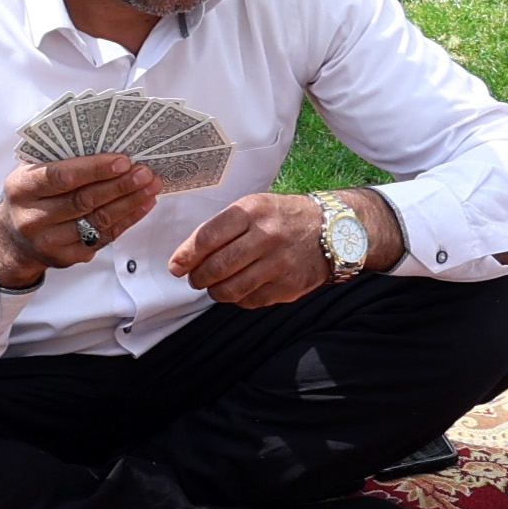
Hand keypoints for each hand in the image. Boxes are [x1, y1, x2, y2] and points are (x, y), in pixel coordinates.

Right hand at [0, 150, 165, 294]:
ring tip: (150, 187)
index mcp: (22, 188)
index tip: (123, 160)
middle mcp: (32, 218)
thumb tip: (108, 143)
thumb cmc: (30, 194)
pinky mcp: (65, 258)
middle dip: (119, 185)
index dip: (94, 169)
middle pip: (84, 200)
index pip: (61, 177)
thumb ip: (60, 159)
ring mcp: (48, 241)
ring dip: (129, 202)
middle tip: (145, 172)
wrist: (12, 237)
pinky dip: (126, 221)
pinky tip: (142, 206)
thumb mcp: (31, 171)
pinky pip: (103, 238)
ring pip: (97, 221)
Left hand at [169, 189, 360, 310]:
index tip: (176, 266)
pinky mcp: (288, 286)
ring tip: (214, 286)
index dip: (186, 255)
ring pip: (231, 289)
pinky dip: (238, 298)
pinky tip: (240, 288)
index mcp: (252, 211)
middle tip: (194, 278)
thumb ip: (222, 228)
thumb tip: (187, 256)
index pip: (208, 237)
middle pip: (217, 267)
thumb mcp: (254, 207)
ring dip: (215, 291)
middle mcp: (267, 236)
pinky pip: (251, 301)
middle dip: (198, 277)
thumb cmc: (282, 218)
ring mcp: (279, 263)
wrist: (331, 230)